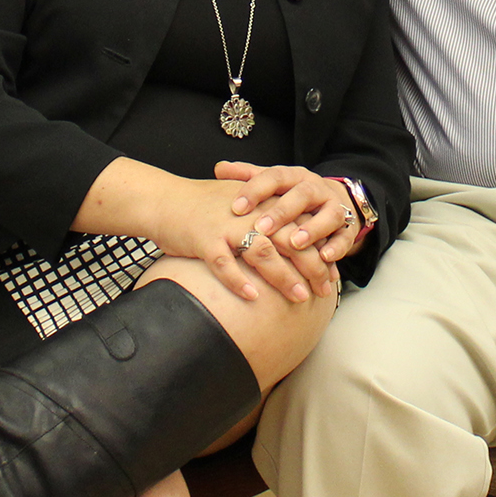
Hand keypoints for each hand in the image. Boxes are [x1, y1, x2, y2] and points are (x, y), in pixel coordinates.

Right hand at [148, 175, 324, 305]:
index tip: (331, 272)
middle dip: (311, 266)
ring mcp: (227, 226)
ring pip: (263, 252)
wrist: (164, 200)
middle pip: (289, 240)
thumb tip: (293, 242)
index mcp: (261, 204)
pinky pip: (225, 263)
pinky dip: (238, 281)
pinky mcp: (205, 239)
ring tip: (300, 296)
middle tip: (324, 290)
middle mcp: (249, 214)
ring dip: (284, 276)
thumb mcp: (241, 204)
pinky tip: (251, 297)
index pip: (299, 227)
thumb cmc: (202, 207)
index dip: (318, 250)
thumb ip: (266, 218)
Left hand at [215, 161, 357, 295]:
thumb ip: (248, 177)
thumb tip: (219, 168)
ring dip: (313, 229)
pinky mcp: (347, 228)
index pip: (275, 176)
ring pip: (328, 214)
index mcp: (294, 176)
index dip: (255, 190)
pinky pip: (345, 236)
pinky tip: (324, 257)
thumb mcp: (273, 184)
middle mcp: (316, 189)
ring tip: (294, 243)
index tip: (235, 207)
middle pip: (302, 194)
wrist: (334, 199)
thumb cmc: (292, 195)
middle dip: (282, 212)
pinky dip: (337, 247)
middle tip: (261, 228)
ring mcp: (334, 207)